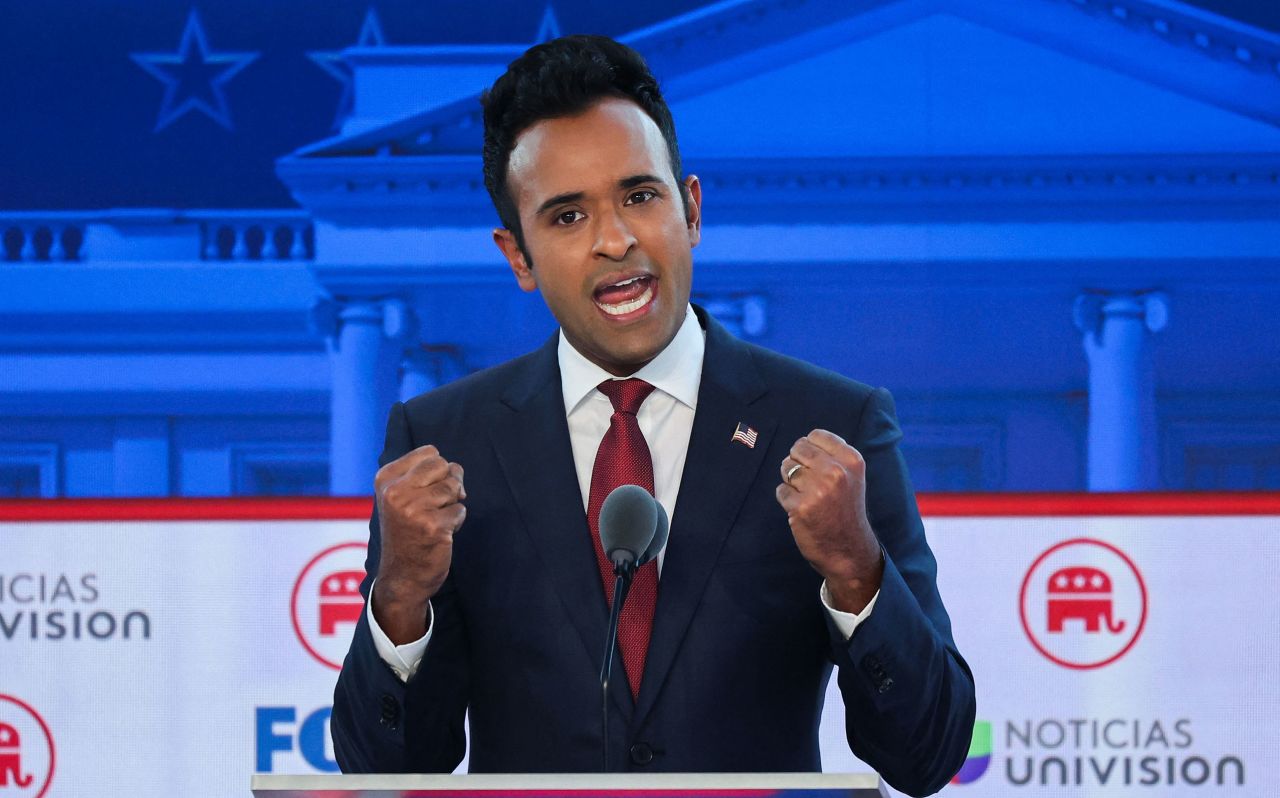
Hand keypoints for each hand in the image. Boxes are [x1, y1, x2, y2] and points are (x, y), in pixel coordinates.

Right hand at [371, 445, 466, 643]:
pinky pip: (461, 510)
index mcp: (386, 479)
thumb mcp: (403, 498)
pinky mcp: (433, 527)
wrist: (402, 577)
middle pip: (444, 465)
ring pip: (454, 487)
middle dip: (448, 483)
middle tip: (434, 506)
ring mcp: (413, 509)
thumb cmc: (407, 533)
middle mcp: (395, 492)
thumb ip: (425, 476)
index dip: (437, 471)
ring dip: (452, 505)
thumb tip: (457, 469)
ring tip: (435, 521)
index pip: (430, 452)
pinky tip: (440, 535)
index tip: (424, 492)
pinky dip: (456, 522)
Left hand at [775, 429, 883, 612]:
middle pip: (798, 448)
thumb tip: (801, 443)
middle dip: (797, 463)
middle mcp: (836, 472)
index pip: (815, 435)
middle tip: (808, 483)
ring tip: (806, 496)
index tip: (815, 466)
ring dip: (790, 482)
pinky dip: (786, 500)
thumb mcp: (851, 477)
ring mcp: (818, 489)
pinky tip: (801, 511)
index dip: (809, 449)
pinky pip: (781, 491)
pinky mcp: (801, 507)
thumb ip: (832, 457)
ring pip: (786, 468)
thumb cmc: (845, 511)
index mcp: (852, 460)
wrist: (849, 551)